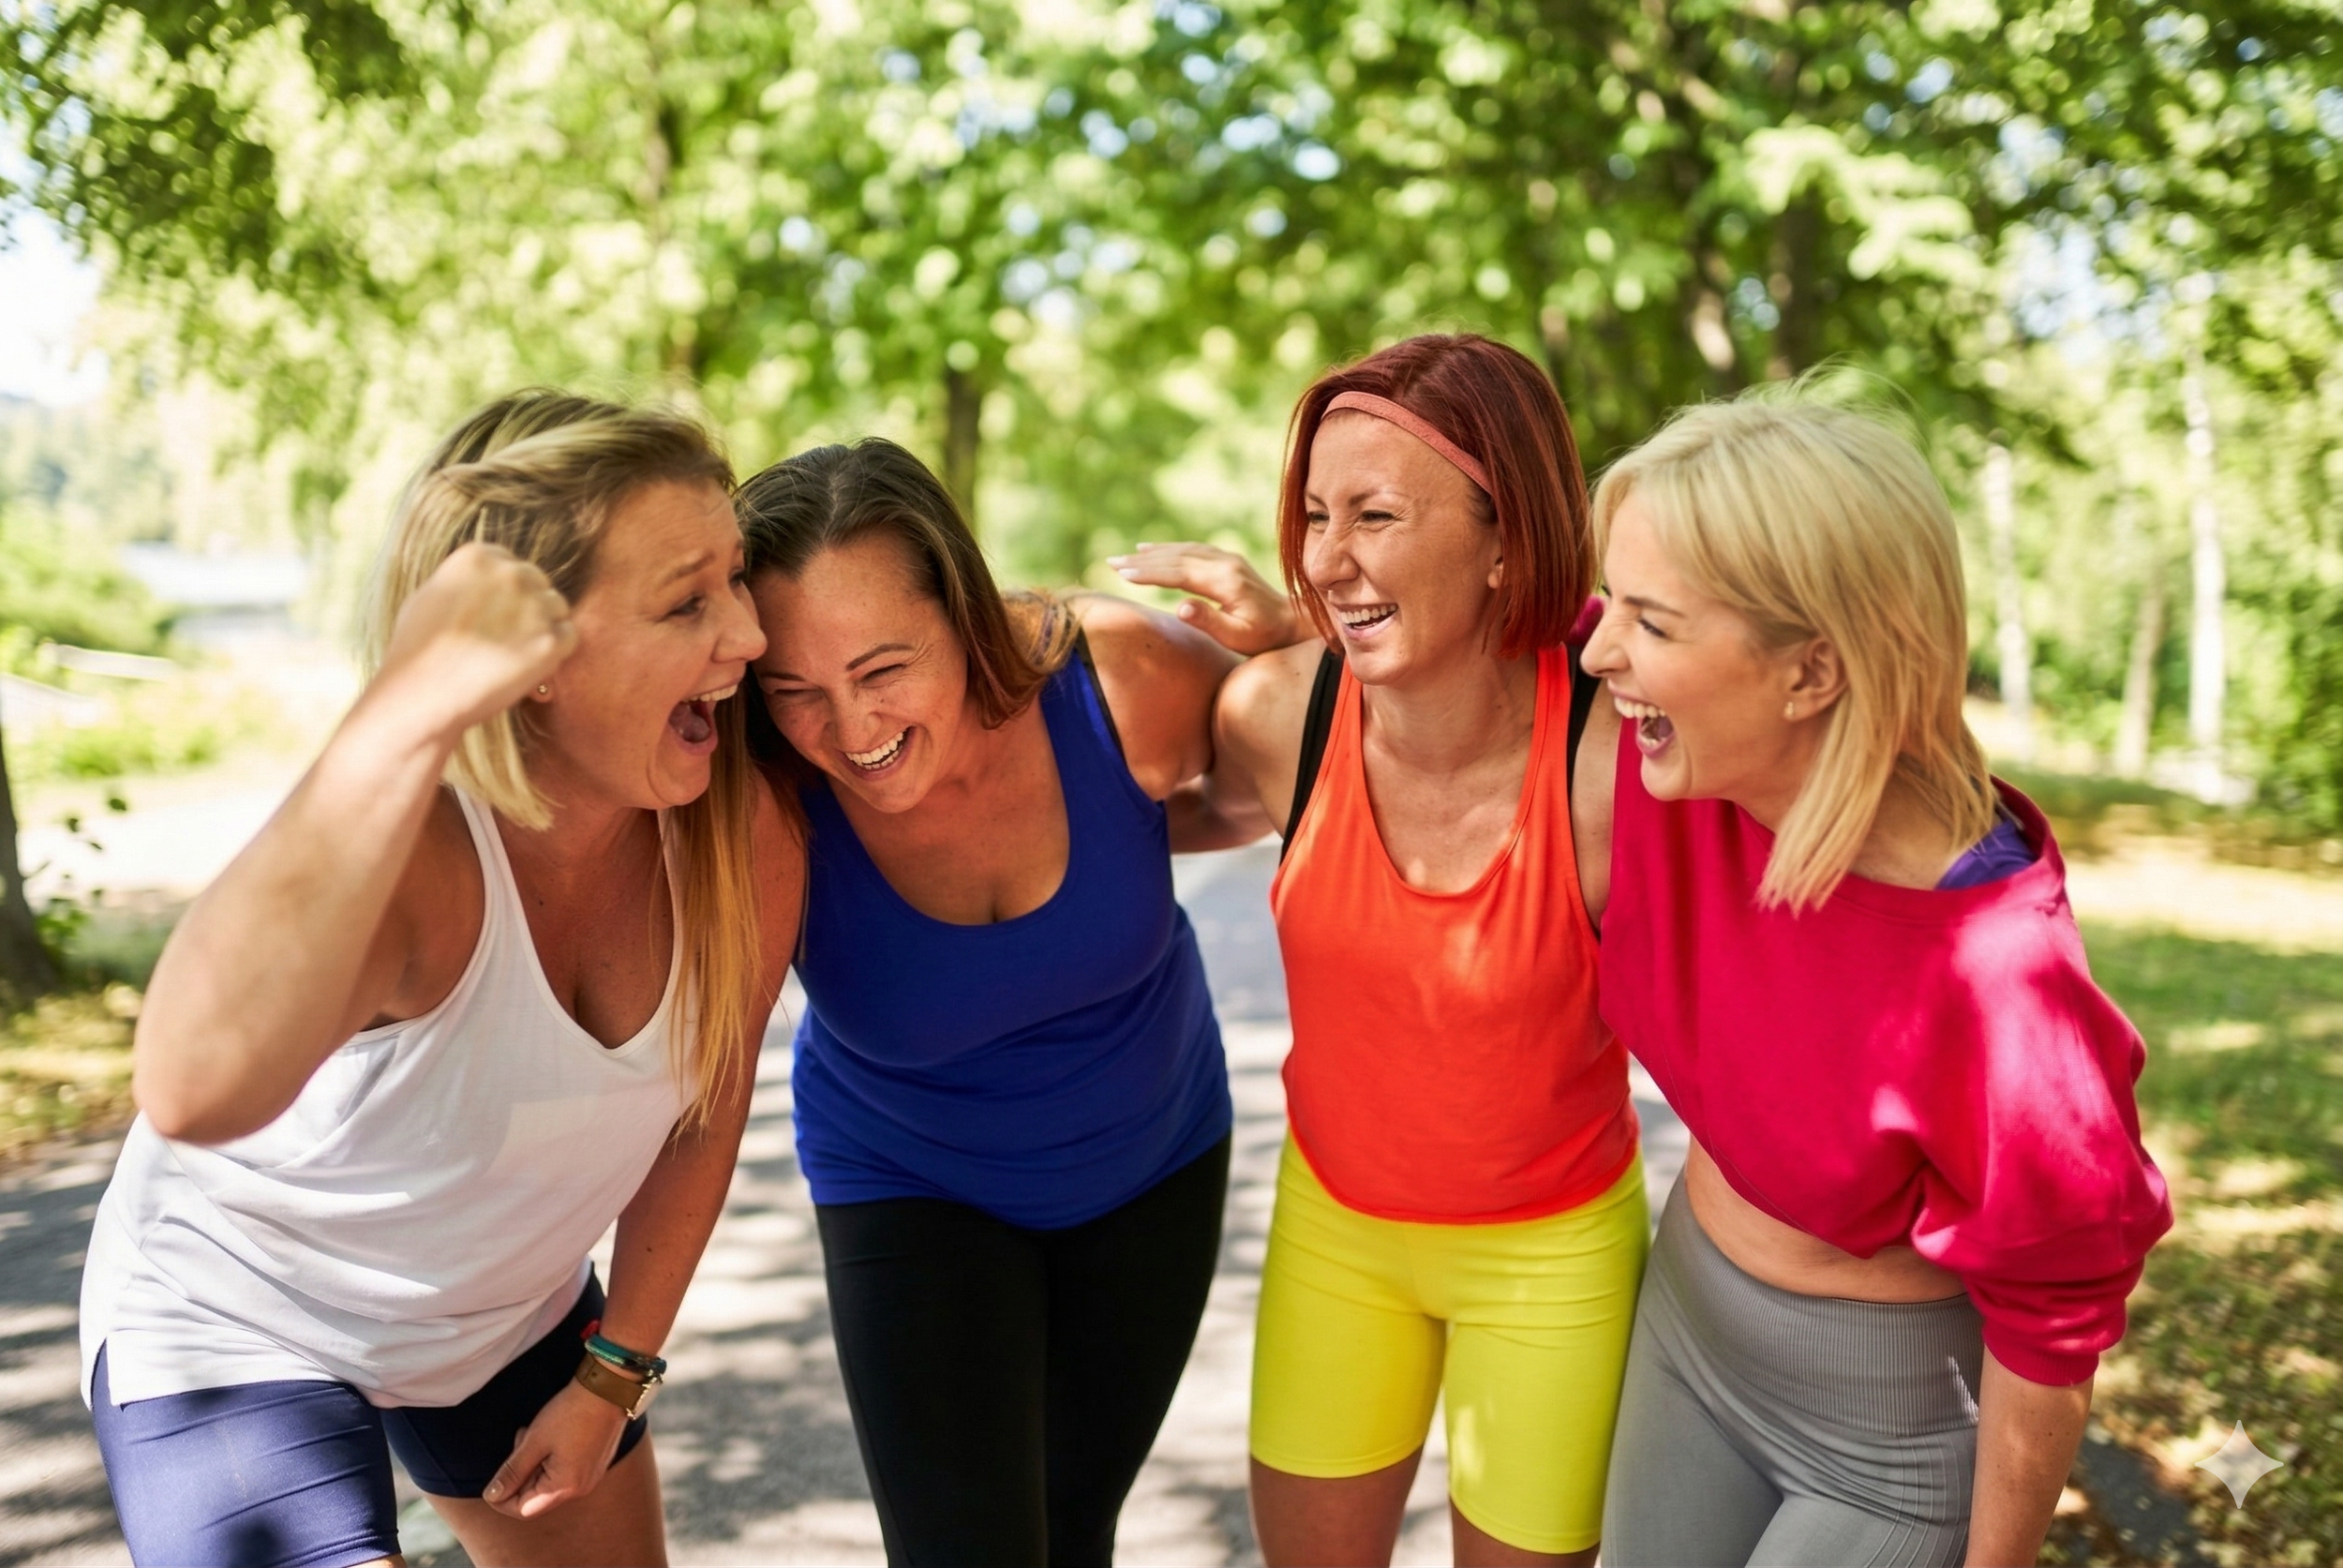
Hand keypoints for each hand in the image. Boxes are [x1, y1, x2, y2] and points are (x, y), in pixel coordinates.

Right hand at [376, 543, 577, 741]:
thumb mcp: (430, 593)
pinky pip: (570, 637)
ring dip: (544, 627)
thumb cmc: (416, 649)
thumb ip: (465, 581)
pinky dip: (556, 651)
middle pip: (539, 583)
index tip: (496, 613)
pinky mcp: (549, 642)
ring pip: (558, 608)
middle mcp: (510, 574)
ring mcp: (533, 607)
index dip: (508, 592)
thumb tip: (486, 585)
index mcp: (478, 557)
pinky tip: (531, 664)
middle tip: (508, 636)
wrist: (422, 692)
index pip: (513, 565)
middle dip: (529, 607)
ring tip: (514, 652)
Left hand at [480, 1376, 629, 1519]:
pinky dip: (549, 1461)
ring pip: (549, 1483)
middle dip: (520, 1475)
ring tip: (532, 1435)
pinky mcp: (594, 1465)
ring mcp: (590, 1477)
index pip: (524, 1509)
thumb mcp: (534, 1441)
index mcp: (565, 1487)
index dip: (502, 1498)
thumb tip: (492, 1495)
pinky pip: (564, 1473)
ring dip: (534, 1465)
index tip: (493, 1479)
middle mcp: (580, 1489)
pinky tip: (549, 1437)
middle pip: (537, 1496)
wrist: (609, 1389)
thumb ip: (512, 1472)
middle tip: (518, 1442)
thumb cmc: (570, 1413)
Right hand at [1106, 541, 1307, 655]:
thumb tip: (1180, 607)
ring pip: (1182, 551)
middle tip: (1111, 562)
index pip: (1179, 574)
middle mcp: (1226, 564)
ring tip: (1125, 557)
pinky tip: (1152, 550)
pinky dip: (1169, 549)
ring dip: (1152, 553)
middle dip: (1142, 561)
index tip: (1122, 574)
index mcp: (1225, 582)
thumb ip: (1209, 621)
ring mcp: (1228, 559)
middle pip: (1176, 559)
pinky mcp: (1228, 560)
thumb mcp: (1238, 637)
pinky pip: (1192, 549)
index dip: (1149, 573)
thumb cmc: (1264, 637)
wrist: (1293, 623)